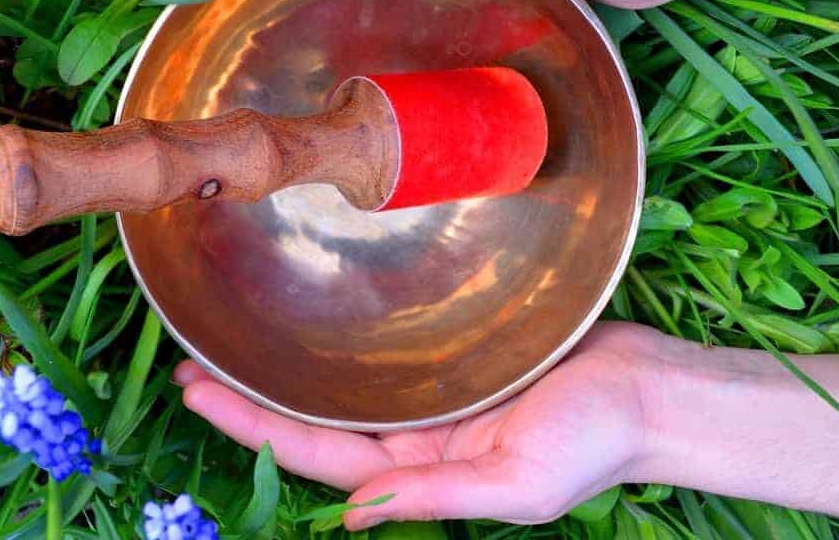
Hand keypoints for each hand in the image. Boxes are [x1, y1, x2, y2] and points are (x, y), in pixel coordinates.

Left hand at [174, 322, 666, 528]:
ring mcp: (433, 394)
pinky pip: (384, 350)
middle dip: (250, 399)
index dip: (252, 428)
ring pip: (342, 383)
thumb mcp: (518, 483)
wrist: (651, 388)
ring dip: (284, 368)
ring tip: (224, 342)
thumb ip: (435, 497)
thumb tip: (353, 520)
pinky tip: (308, 318)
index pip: (318, 454)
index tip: (196, 394)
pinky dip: (340, 339)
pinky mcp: (456, 354)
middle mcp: (416, 434)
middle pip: (315, 419)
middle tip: (186, 366)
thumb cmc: (595, 440)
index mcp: (422, 470)